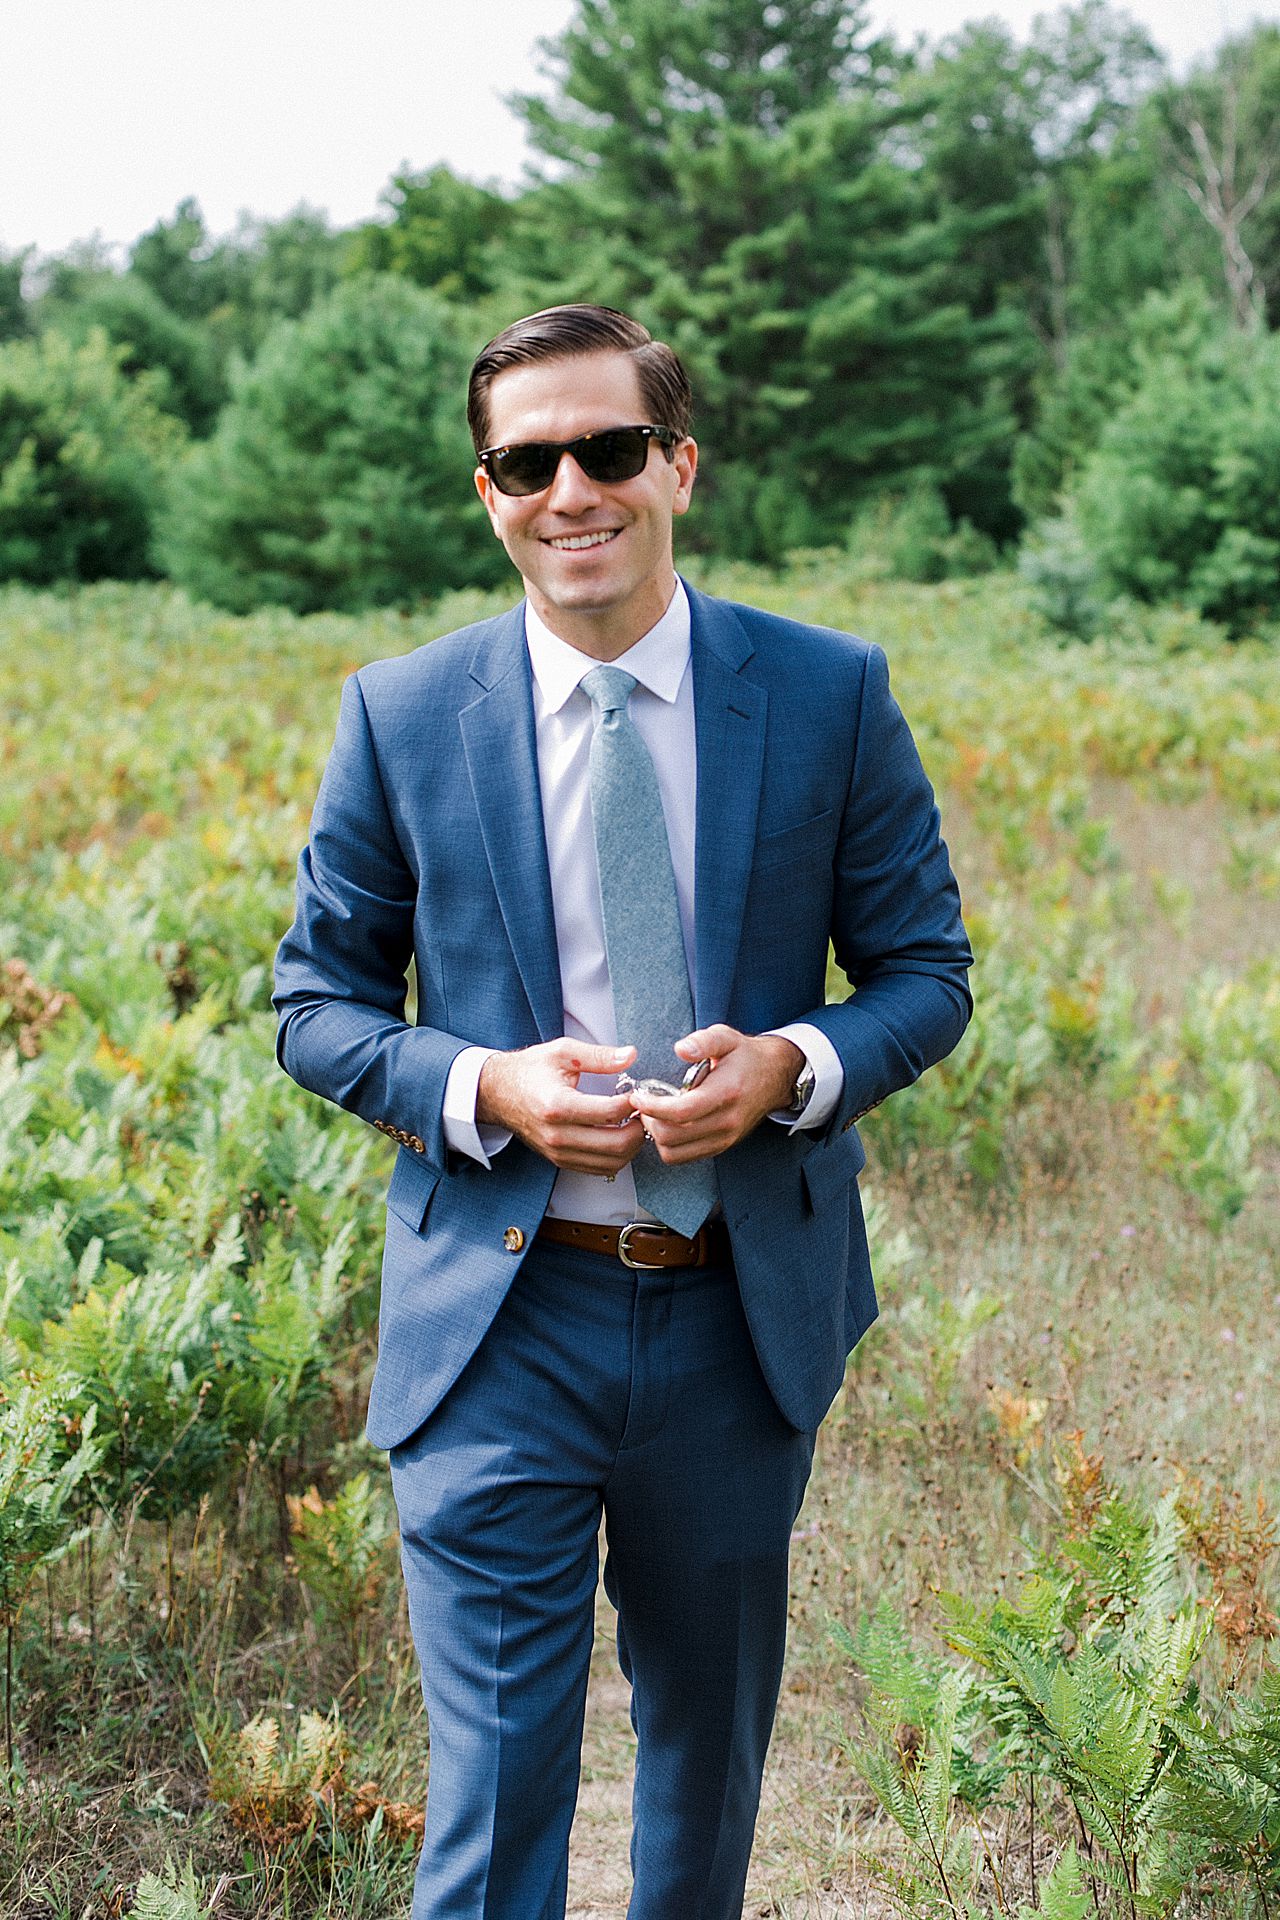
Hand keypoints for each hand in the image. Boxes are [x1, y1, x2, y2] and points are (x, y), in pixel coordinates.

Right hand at [477, 1040, 643, 1173]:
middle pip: (615, 1144)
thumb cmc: (530, 1070)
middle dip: (638, 1129)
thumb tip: (630, 1055)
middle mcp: (557, 1135)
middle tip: (643, 1112)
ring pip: (611, 1163)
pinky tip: (619, 1136)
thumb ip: (599, 1056)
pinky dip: (617, 1157)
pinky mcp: (560, 1161)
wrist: (497, 1093)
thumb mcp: (563, 1052)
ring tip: (633, 1124)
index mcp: (557, 1105)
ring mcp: (558, 1152)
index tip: (638, 1092)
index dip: (633, 1103)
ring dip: (631, 1146)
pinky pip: (598, 1169)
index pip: (609, 1113)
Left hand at [628, 1025, 802, 1164]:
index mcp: (726, 1093)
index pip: (682, 1112)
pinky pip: (684, 1157)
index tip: (638, 1096)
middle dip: (650, 1121)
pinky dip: (669, 1145)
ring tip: (654, 1114)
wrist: (774, 1077)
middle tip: (644, 1103)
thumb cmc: (745, 1057)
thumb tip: (681, 1049)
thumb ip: (703, 1041)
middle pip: (673, 1137)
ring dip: (657, 1136)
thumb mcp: (725, 1037)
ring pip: (675, 1153)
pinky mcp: (721, 1146)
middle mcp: (726, 1121)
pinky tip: (667, 1124)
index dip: (653, 1107)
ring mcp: (724, 1138)